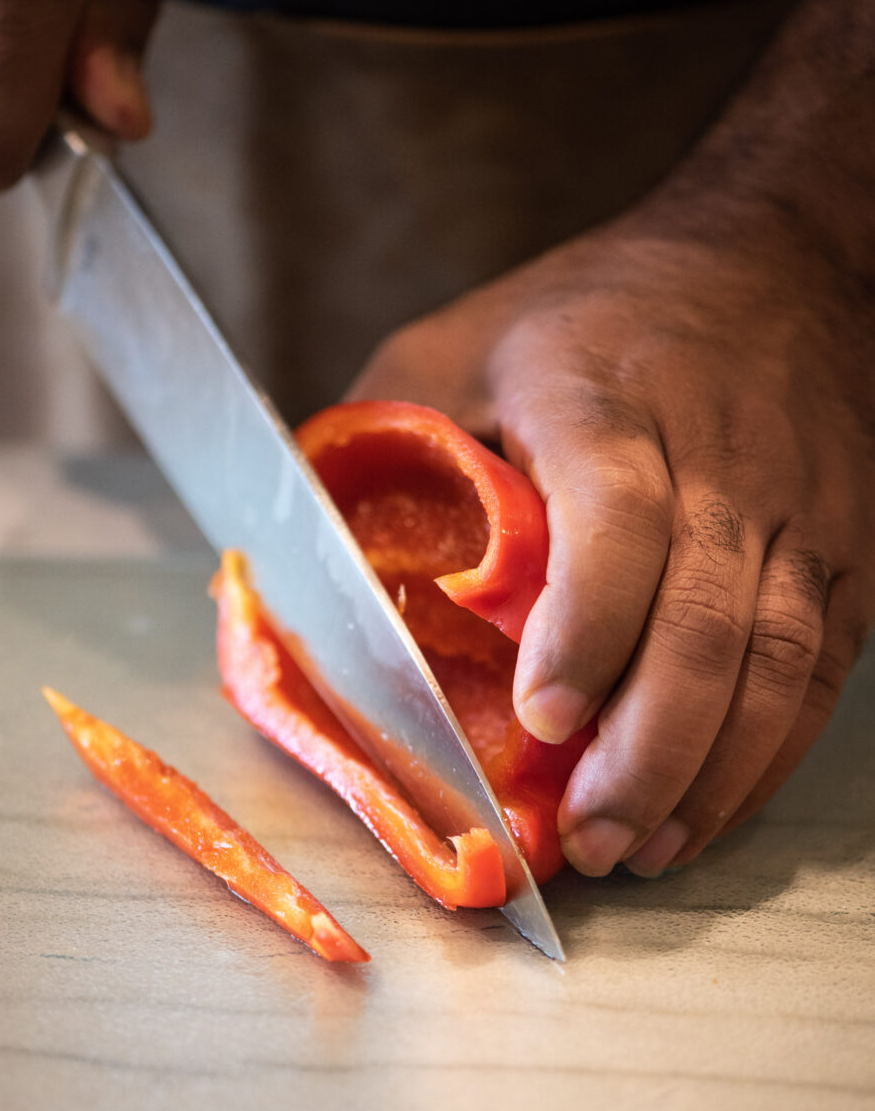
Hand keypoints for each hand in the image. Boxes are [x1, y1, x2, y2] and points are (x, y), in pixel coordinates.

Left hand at [349, 216, 874, 876]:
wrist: (780, 261)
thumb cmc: (603, 312)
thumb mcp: (464, 341)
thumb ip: (381, 430)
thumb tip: (291, 544)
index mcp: (609, 407)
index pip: (617, 524)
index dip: (587, 627)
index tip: (544, 716)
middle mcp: (721, 465)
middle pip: (705, 627)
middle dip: (646, 753)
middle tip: (586, 838)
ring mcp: (798, 517)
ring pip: (775, 668)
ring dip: (708, 777)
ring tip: (641, 849)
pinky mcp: (845, 557)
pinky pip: (818, 677)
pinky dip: (765, 760)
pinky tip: (705, 812)